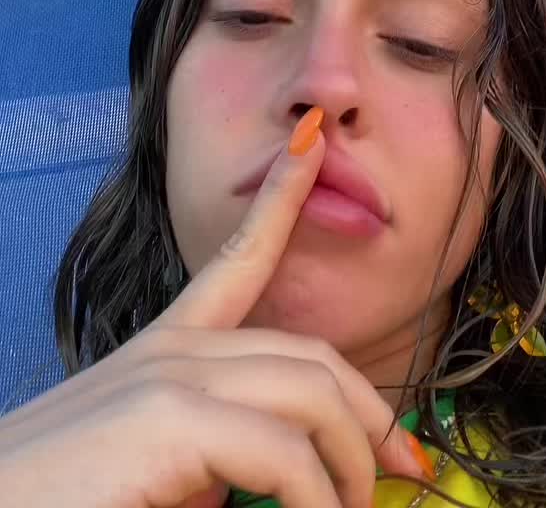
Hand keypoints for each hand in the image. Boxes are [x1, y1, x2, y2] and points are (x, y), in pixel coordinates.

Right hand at [0, 108, 428, 507]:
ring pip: (312, 392)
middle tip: (405, 470)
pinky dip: (316, 500)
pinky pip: (286, 453)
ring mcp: (171, 372)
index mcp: (166, 348)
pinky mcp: (169, 415)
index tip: (314, 142)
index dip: (283, 195)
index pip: (239, 256)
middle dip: (371, 413)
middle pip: (309, 356)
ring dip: (352, 464)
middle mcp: (173, 346)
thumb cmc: (70, 501)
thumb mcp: (162, 469)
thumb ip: (216, 453)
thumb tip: (277, 475)